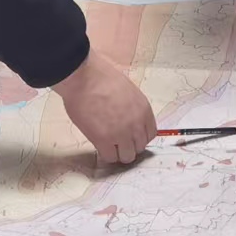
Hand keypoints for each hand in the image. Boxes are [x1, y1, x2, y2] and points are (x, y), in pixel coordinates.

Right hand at [52, 48, 156, 163]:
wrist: (85, 78)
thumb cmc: (102, 78)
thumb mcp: (128, 91)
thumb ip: (132, 108)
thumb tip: (128, 119)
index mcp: (144, 109)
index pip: (151, 134)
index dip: (139, 137)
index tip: (131, 137)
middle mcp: (136, 124)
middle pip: (140, 147)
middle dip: (130, 146)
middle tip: (118, 142)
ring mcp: (121, 133)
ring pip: (127, 156)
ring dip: (119, 153)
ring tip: (109, 146)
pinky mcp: (104, 140)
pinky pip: (110, 157)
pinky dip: (106, 155)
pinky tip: (100, 146)